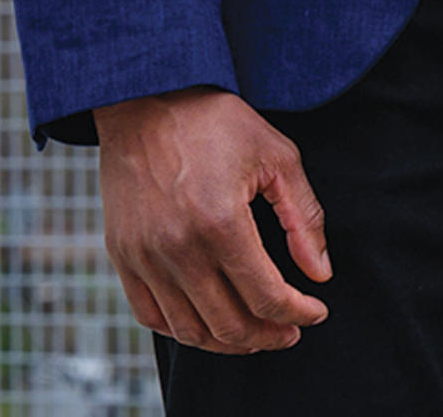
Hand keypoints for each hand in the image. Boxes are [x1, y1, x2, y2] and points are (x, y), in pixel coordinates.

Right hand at [95, 88, 330, 353]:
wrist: (148, 100)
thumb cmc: (217, 122)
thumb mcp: (277, 155)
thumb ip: (303, 217)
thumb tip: (321, 272)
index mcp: (220, 223)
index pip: (265, 295)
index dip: (297, 313)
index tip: (316, 312)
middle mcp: (176, 249)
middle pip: (227, 324)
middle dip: (267, 336)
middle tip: (290, 332)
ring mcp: (143, 258)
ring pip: (188, 330)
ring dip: (227, 342)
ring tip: (256, 333)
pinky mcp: (121, 257)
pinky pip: (151, 315)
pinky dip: (183, 329)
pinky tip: (210, 322)